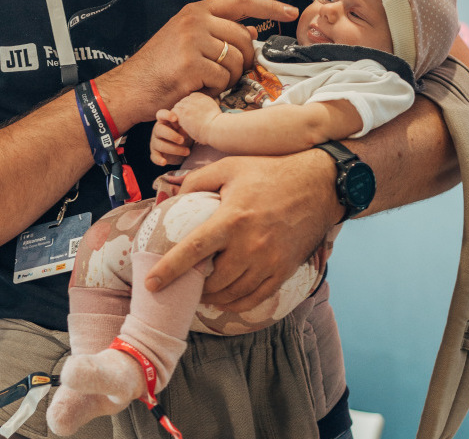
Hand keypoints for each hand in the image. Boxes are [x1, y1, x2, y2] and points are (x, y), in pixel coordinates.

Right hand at [96, 0, 297, 128]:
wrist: (129, 88)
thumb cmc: (159, 68)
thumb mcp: (185, 39)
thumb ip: (216, 32)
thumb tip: (249, 34)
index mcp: (196, 11)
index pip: (241, 1)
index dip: (269, 6)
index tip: (290, 11)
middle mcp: (195, 20)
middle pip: (243, 39)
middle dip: (244, 61)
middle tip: (226, 75)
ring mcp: (192, 40)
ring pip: (236, 61)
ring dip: (228, 79)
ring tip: (206, 82)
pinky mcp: (191, 63)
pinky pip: (223, 78)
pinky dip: (215, 90)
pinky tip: (198, 89)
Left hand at [144, 149, 341, 311]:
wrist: (318, 184)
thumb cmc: (270, 172)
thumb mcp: (230, 166)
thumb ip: (198, 180)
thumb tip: (175, 196)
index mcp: (232, 219)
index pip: (193, 250)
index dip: (169, 270)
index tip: (150, 284)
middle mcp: (250, 245)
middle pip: (212, 281)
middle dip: (193, 286)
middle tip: (183, 283)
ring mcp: (269, 262)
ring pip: (232, 294)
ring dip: (213, 297)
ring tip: (202, 290)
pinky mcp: (284, 270)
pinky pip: (255, 298)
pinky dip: (236, 303)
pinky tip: (226, 299)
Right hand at [150, 109, 192, 166]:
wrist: (183, 148)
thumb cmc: (184, 134)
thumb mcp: (186, 128)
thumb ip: (185, 124)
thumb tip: (188, 125)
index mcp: (164, 121)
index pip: (161, 114)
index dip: (167, 115)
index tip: (175, 118)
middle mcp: (158, 130)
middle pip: (160, 130)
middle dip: (172, 135)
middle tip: (183, 140)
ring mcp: (155, 142)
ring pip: (160, 145)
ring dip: (174, 149)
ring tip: (187, 152)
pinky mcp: (155, 153)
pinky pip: (154, 157)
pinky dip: (159, 160)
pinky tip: (164, 162)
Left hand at [172, 92, 221, 143]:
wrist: (216, 128)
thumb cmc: (216, 124)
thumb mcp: (212, 108)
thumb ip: (204, 105)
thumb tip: (198, 111)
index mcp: (201, 96)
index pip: (189, 98)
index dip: (189, 108)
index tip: (194, 117)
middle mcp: (193, 98)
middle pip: (182, 102)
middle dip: (183, 112)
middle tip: (187, 122)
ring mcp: (187, 105)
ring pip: (177, 107)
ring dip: (179, 116)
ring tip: (184, 126)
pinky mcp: (182, 113)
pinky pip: (172, 113)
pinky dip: (174, 120)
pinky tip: (181, 127)